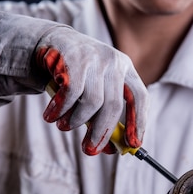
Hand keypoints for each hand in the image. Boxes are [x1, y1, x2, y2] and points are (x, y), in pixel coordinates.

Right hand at [35, 27, 147, 154]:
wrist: (53, 42)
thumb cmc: (79, 75)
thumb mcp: (97, 91)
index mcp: (126, 69)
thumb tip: (112, 150)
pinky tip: (51, 116)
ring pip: (92, 102)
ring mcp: (94, 58)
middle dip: (101, 133)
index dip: (138, 123)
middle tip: (89, 151)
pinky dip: (60, 110)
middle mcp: (114, 62)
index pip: (141, 98)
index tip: (133, 145)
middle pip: (114, 105)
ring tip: (63, 127)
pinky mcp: (73, 58)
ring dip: (76, 121)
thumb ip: (104, 117)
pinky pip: (70, 93)